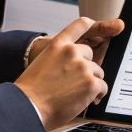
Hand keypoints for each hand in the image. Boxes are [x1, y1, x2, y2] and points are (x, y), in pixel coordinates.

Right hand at [15, 17, 111, 131]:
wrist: (29, 107)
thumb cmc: (32, 90)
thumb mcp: (42, 61)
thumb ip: (59, 57)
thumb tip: (72, 62)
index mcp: (58, 44)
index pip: (80, 25)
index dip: (91, 25)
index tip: (99, 25)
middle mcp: (72, 52)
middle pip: (90, 55)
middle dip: (85, 67)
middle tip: (75, 82)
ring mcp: (83, 67)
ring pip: (98, 72)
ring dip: (91, 82)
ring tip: (77, 93)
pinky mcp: (91, 83)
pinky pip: (102, 87)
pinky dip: (97, 94)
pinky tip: (86, 100)